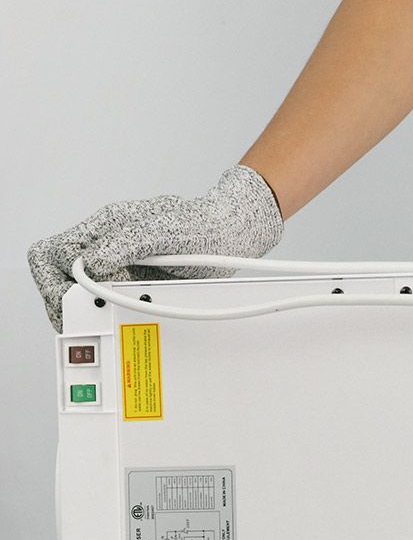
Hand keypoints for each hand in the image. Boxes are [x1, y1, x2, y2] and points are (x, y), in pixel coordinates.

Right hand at [27, 165, 283, 330]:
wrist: (232, 236)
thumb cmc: (201, 224)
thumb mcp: (162, 229)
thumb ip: (123, 244)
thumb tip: (91, 264)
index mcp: (104, 229)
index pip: (52, 254)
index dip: (52, 281)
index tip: (73, 300)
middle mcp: (107, 248)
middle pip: (62, 280)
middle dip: (72, 302)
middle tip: (96, 315)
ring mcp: (120, 268)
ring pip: (87, 297)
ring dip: (97, 309)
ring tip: (122, 312)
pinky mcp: (136, 284)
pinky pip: (114, 303)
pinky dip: (119, 313)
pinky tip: (138, 312)